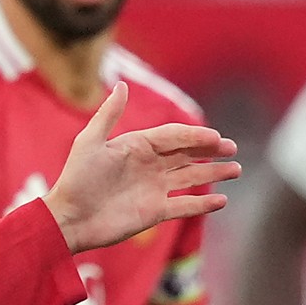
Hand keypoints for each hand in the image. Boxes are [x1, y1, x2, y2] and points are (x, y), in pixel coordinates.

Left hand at [47, 82, 240, 251]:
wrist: (69, 219)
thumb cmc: (76, 179)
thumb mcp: (89, 142)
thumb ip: (108, 115)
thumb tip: (123, 85)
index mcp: (137, 146)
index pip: (173, 137)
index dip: (195, 136)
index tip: (216, 137)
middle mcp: (149, 165)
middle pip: (187, 154)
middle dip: (211, 151)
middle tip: (232, 149)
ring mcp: (154, 189)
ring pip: (191, 178)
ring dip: (213, 173)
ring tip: (236, 170)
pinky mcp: (155, 212)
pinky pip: (185, 206)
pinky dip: (203, 204)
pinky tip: (222, 201)